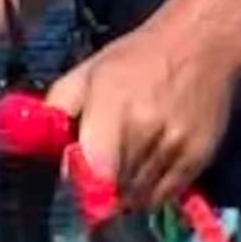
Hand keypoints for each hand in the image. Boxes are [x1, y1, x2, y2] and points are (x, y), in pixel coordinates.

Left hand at [47, 16, 239, 213]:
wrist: (200, 44)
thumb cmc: (136, 59)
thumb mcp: (86, 74)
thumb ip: (57, 111)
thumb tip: (40, 151)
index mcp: (112, 104)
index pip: (95, 171)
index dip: (83, 188)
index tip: (78, 187)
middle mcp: (146, 128)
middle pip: (115, 190)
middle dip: (101, 191)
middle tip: (98, 176)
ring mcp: (176, 145)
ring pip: (139, 198)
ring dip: (126, 193)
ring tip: (124, 168)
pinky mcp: (198, 158)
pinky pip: (165, 196)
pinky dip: (151, 192)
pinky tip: (146, 169)